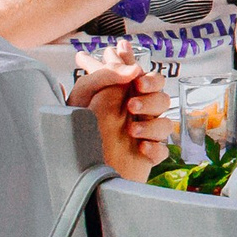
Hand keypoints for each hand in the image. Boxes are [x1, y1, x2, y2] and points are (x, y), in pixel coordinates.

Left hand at [70, 43, 172, 182]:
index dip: (147, 76)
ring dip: (152, 125)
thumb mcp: (84, 93)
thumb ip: (106, 74)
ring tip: (131, 130)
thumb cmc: (72, 125)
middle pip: (161, 97)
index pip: (141, 75)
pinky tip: (140, 148)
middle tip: (131, 104)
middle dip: (151, 99)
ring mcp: (143, 134)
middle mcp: (136, 112)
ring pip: (166, 124)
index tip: (136, 81)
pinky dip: (155, 149)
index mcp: (122, 93)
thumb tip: (135, 69)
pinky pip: (163, 150)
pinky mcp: (146, 156)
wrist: (70, 166)